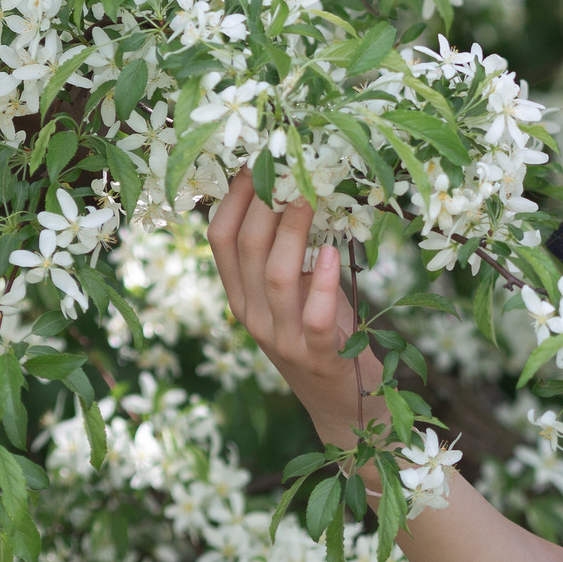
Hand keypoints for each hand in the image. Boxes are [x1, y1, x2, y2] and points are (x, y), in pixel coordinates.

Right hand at [207, 171, 384, 444]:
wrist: (342, 403)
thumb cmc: (322, 332)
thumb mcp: (295, 290)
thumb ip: (288, 251)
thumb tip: (299, 184)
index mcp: (241, 295)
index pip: (220, 240)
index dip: (234, 197)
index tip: (256, 158)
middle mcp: (252, 315)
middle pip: (246, 250)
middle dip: (266, 202)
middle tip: (290, 162)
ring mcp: (283, 337)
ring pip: (277, 276)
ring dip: (294, 231)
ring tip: (309, 195)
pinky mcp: (319, 355)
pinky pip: (315, 317)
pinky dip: (324, 284)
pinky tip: (335, 255)